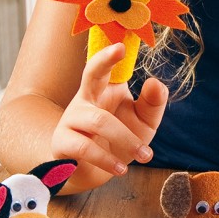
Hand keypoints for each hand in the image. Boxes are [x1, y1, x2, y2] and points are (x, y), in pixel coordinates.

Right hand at [47, 43, 167, 180]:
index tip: (122, 45)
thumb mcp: (142, 122)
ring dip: (126, 139)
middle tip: (119, 49)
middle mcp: (86, 98)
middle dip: (103, 61)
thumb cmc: (119, 140)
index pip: (107, 67)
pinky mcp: (62, 142)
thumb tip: (156, 83)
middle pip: (91, 74)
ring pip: (99, 121)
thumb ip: (152, 104)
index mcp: (105, 89)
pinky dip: (105, 159)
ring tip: (145, 155)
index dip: (111, 54)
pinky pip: (84, 147)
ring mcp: (72, 119)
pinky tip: (121, 168)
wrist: (92, 173)